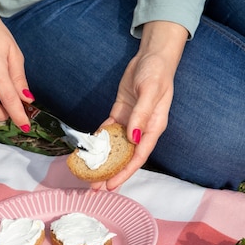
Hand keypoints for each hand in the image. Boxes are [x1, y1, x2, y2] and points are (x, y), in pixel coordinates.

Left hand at [93, 20, 187, 189]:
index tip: (111, 184)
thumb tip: (133, 137)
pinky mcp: (121, 113)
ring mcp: (130, 122)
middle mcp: (142, 129)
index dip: (125, 172)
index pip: (138, 156)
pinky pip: (108, 131)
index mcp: (153, 127)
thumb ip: (142, 114)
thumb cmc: (157, 73)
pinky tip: (87, 151)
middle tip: (94, 188)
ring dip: (104, 161)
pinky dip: (98, 141)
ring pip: (115, 147)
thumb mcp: (150, 91)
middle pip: (125, 157)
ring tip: (89, 175)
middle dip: (111, 173)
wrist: (152, 56)